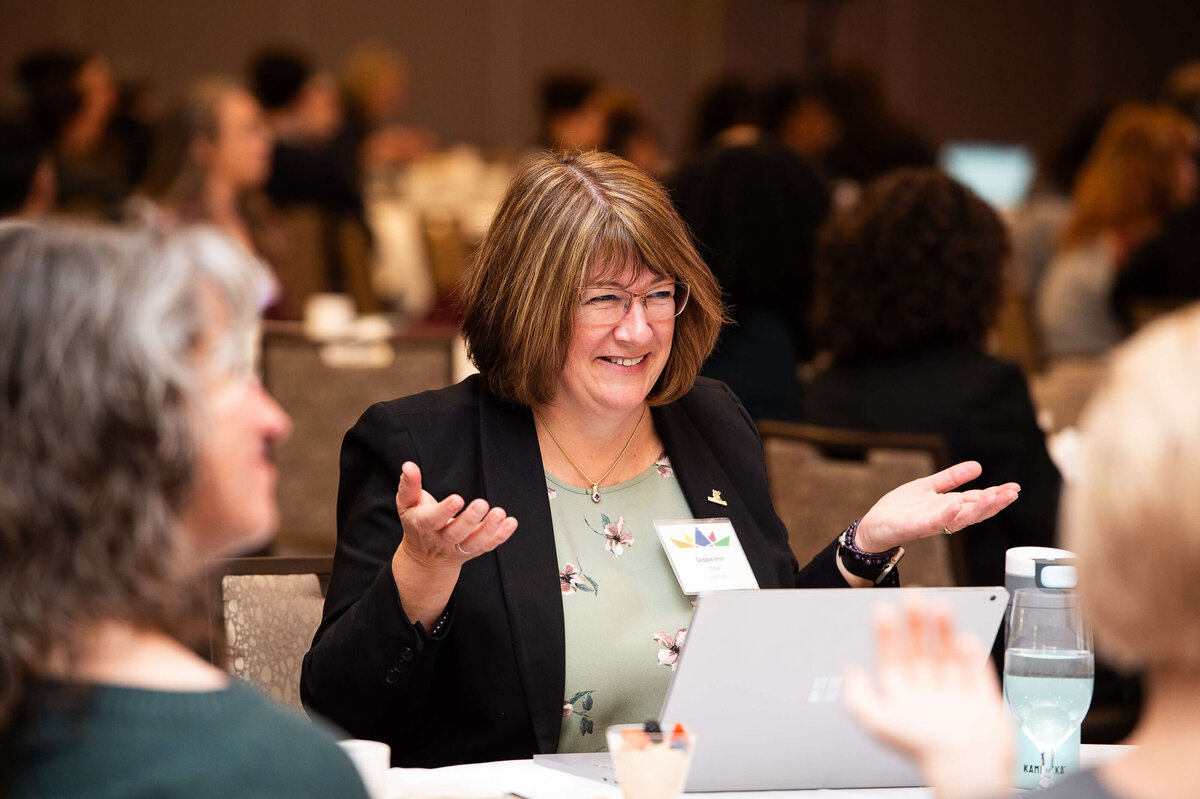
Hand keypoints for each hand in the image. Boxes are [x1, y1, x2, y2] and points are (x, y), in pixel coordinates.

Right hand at [391, 461, 516, 627]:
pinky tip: (511, 522)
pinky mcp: (473, 551)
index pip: (432, 520)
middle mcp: (441, 540)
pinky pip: (488, 546)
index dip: (445, 511)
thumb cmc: (416, 521)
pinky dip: (501, 536)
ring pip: (474, 543)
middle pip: (456, 533)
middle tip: (482, 504)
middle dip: (469, 520)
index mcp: (423, 526)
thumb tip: (409, 465)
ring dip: (489, 530)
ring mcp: (458, 548)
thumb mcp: (407, 503)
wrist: (425, 557)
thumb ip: (409, 484)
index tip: (458, 499)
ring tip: (500, 513)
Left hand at [843, 603, 1013, 798]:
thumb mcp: (877, 721)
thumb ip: (857, 697)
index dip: (887, 634)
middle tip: (913, 596)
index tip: (884, 609)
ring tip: (939, 605)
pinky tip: (964, 636)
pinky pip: (976, 670)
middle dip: (916, 624)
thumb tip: (850, 672)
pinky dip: (971, 652)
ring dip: (943, 630)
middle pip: (920, 651)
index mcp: (903, 699)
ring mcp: (955, 695)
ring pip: (947, 655)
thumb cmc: (923, 749)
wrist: (967, 767)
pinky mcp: (981, 698)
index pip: (891, 658)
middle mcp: (928, 695)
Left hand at [855, 461, 1019, 552]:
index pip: (977, 500)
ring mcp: (931, 523)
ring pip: (959, 518)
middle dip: (994, 502)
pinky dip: (945, 516)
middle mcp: (944, 516)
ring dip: (977, 508)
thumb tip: (977, 466)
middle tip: (1012, 493)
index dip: (996, 495)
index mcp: (949, 506)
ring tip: (993, 496)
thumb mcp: (928, 487)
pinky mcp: (914, 527)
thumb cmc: (901, 509)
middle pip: (974, 510)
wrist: (874, 527)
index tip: (1013, 488)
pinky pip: (932, 523)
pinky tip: (955, 505)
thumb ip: (951, 478)